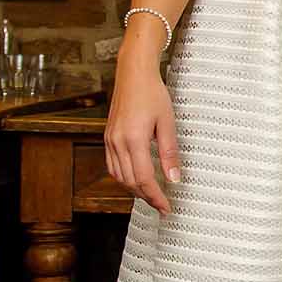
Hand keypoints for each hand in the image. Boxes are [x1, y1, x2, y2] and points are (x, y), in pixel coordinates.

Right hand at [105, 60, 180, 216]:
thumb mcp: (167, 123)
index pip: (144, 179)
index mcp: (134, 139)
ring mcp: (110, 140)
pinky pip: (112, 166)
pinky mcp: (108, 136)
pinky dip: (124, 177)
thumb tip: (174, 178)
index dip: (156, 197)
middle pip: (130, 182)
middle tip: (162, 205)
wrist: (133, 73)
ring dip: (134, 190)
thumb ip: (170, 153)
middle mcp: (117, 142)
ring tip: (151, 195)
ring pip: (119, 176)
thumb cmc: (153, 93)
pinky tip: (135, 178)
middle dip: (146, 197)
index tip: (166, 208)